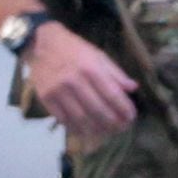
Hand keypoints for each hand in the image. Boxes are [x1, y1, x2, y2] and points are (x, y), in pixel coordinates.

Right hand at [22, 23, 139, 137]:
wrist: (43, 43)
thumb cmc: (75, 49)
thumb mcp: (99, 55)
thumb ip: (116, 73)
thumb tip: (133, 88)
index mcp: (91, 68)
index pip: (112, 95)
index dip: (124, 109)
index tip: (131, 118)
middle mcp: (74, 81)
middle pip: (97, 110)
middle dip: (113, 123)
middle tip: (121, 128)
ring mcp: (58, 91)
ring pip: (80, 118)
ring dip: (96, 129)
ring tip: (106, 133)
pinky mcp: (45, 97)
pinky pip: (63, 118)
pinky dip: (76, 128)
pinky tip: (85, 131)